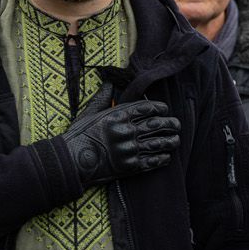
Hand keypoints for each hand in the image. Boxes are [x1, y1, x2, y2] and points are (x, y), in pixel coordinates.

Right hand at [61, 86, 180, 186]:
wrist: (71, 162)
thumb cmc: (78, 136)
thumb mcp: (88, 113)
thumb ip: (102, 98)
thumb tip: (109, 82)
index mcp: (118, 116)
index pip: (146, 108)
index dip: (159, 108)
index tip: (165, 109)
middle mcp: (126, 131)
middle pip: (156, 124)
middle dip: (170, 124)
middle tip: (177, 124)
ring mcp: (129, 149)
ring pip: (158, 143)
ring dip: (170, 141)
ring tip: (176, 140)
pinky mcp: (129, 167)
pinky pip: (151, 161)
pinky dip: (162, 158)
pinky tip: (167, 156)